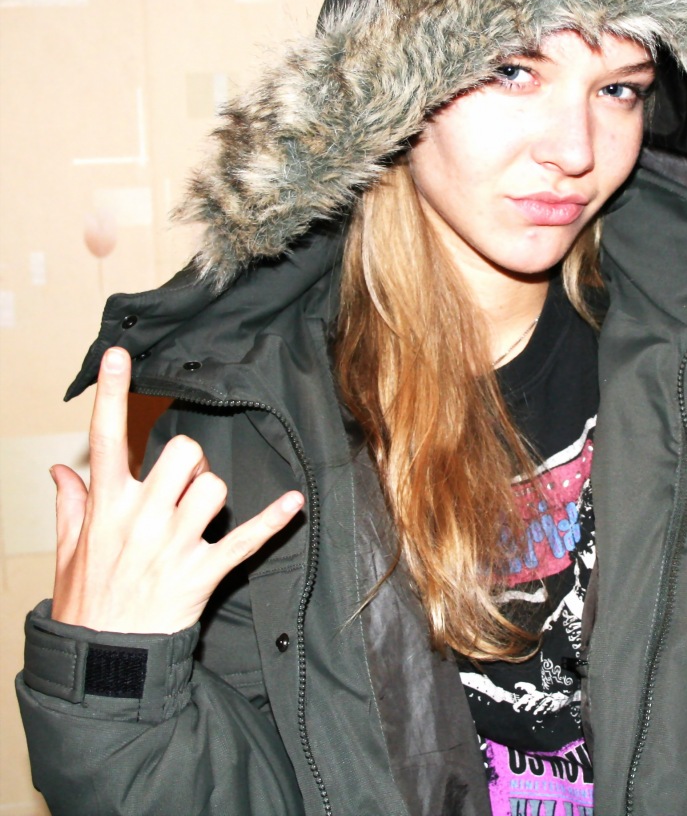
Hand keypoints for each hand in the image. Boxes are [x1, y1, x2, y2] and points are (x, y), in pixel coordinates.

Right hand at [50, 347, 303, 633]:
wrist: (104, 663)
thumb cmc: (86, 602)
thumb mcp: (68, 551)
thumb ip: (71, 505)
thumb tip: (59, 471)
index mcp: (107, 507)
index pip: (105, 439)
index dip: (111, 393)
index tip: (119, 357)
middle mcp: (141, 519)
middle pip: (183, 453)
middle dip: (188, 460)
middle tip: (182, 482)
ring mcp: (174, 545)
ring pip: (214, 488)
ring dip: (211, 495)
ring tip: (197, 517)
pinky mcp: (202, 572)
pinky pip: (245, 540)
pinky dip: (272, 522)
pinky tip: (293, 504)